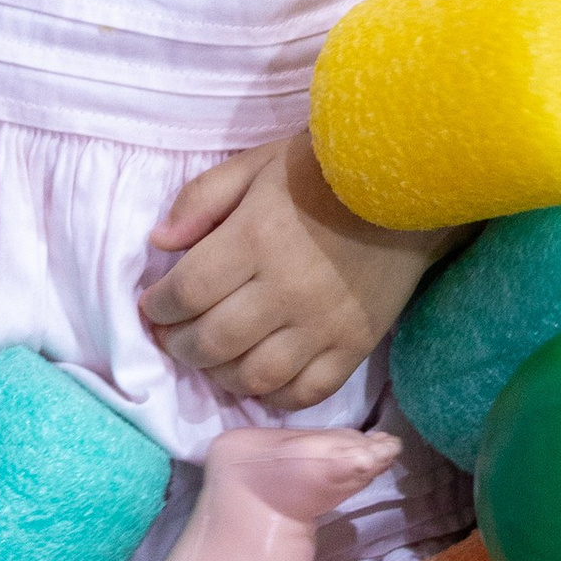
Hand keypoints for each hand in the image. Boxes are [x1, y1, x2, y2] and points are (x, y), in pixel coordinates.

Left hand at [139, 135, 447, 409]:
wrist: (408, 184)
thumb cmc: (322, 171)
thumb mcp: (254, 166)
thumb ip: (201, 200)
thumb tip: (159, 243)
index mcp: (257, 239)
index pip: (188, 292)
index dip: (159, 307)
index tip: (152, 305)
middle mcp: (288, 290)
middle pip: (213, 341)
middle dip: (178, 344)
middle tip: (172, 335)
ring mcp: (325, 324)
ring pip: (255, 376)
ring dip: (219, 374)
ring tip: (211, 357)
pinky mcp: (355, 346)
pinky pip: (306, 392)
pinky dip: (274, 395)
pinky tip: (258, 376)